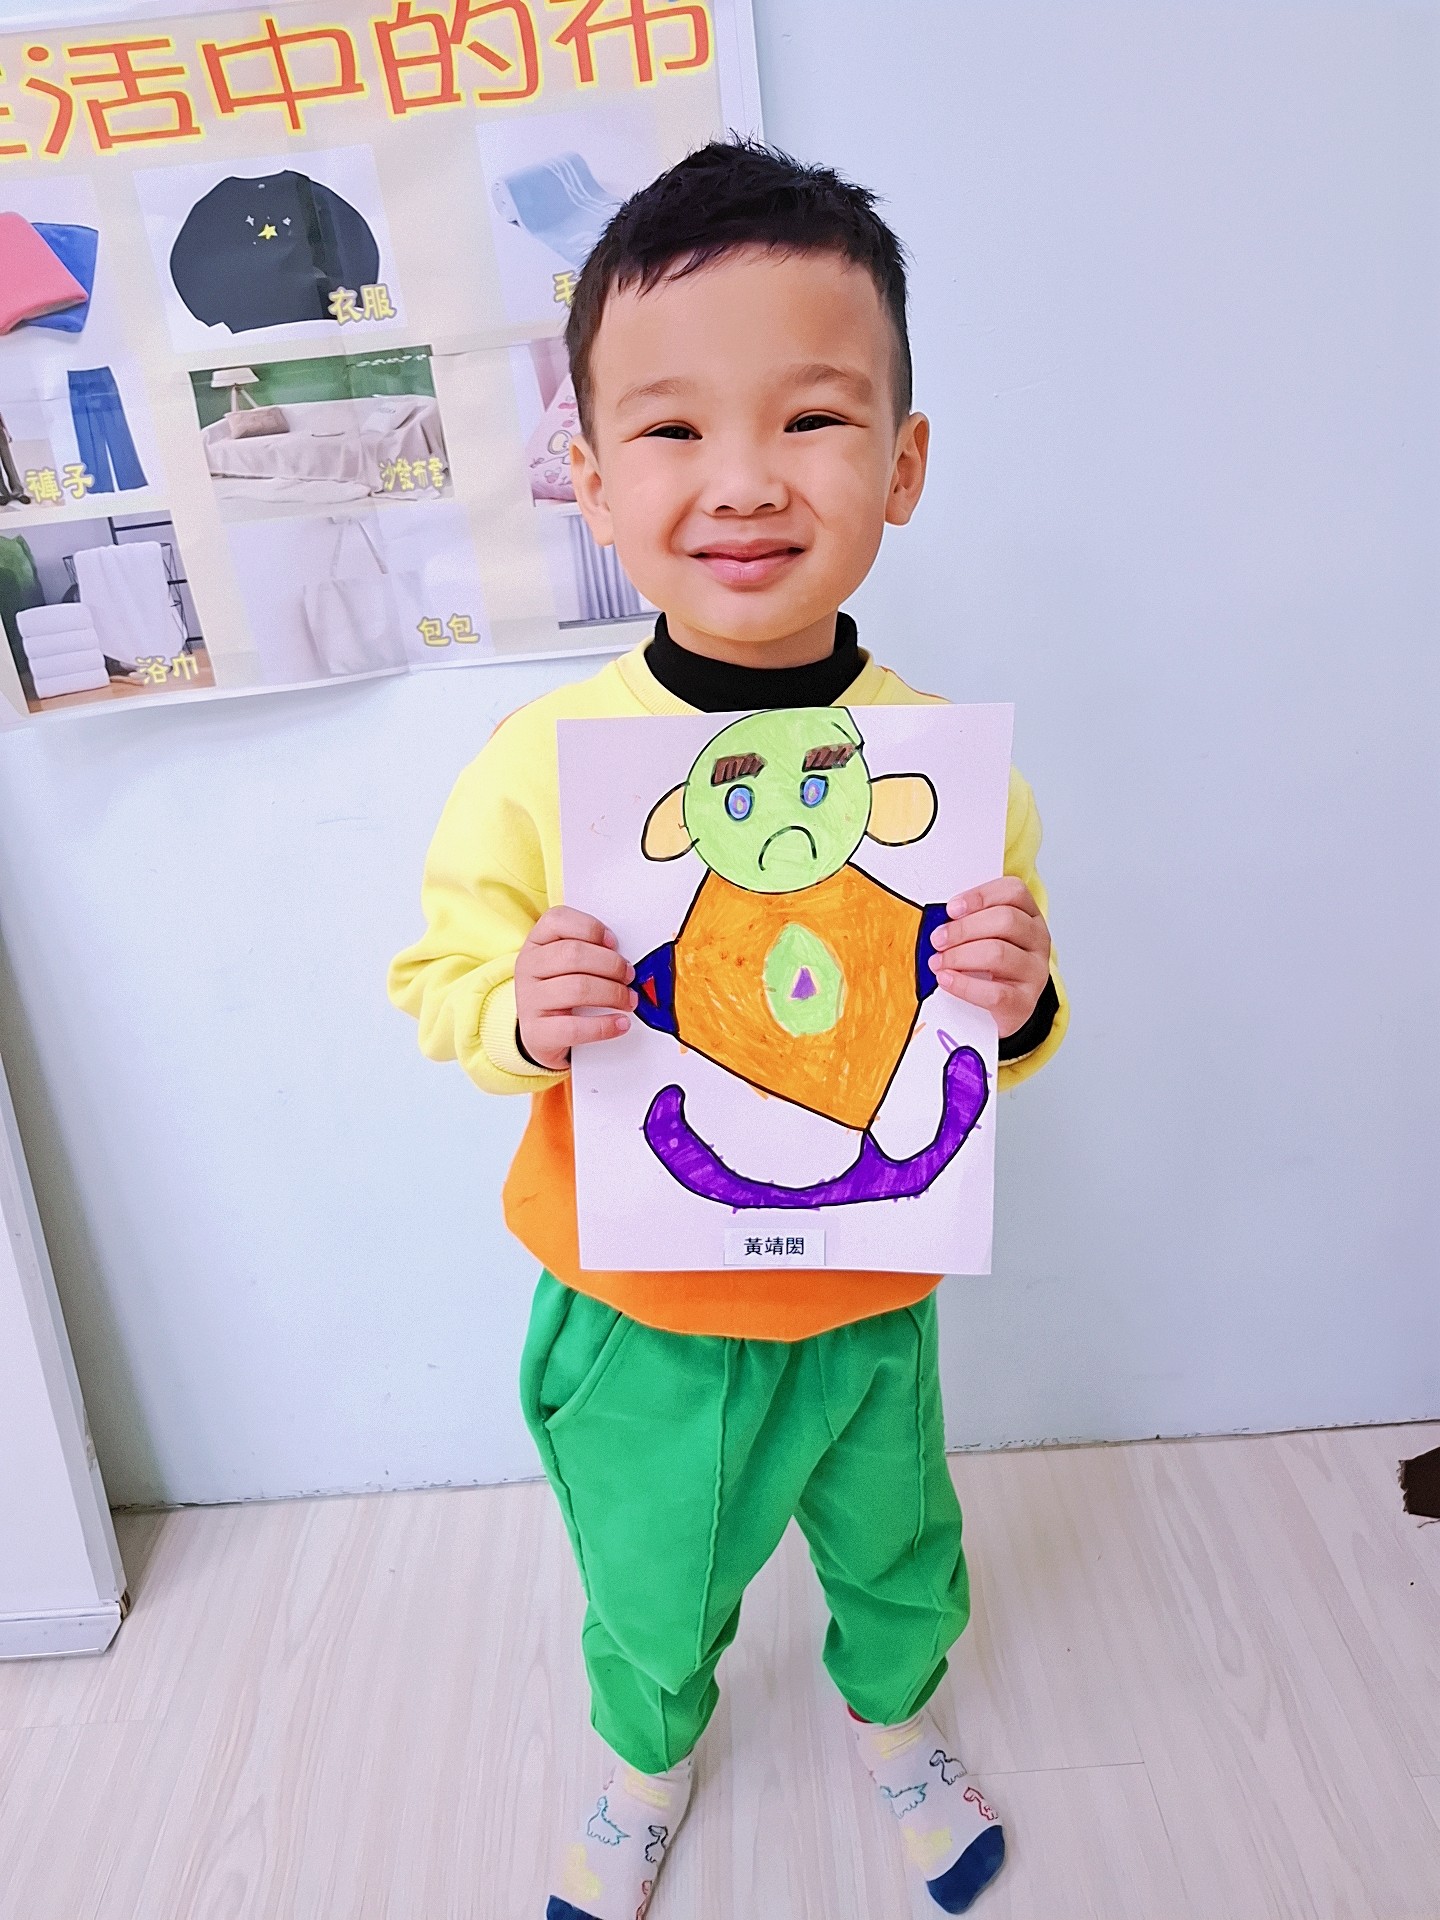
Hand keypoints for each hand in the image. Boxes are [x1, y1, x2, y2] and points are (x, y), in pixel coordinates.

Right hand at [514, 907, 636, 1071]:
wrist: (540, 1034)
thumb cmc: (561, 991)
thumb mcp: (566, 965)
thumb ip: (588, 951)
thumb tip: (625, 957)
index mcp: (536, 943)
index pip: (557, 920)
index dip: (591, 928)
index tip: (614, 943)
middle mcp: (528, 967)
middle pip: (573, 954)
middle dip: (611, 964)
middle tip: (629, 975)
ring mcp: (529, 1000)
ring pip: (577, 988)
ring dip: (613, 993)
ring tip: (629, 1001)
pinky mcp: (537, 1032)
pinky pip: (574, 1027)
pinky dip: (604, 1026)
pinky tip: (620, 1023)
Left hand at [928, 878, 1051, 1038]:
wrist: (1000, 1010)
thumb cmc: (987, 967)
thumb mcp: (983, 936)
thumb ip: (968, 921)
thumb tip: (938, 920)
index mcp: (1030, 916)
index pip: (1014, 892)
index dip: (980, 896)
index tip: (951, 908)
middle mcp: (1038, 940)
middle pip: (1006, 920)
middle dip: (964, 928)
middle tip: (937, 939)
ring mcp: (1035, 972)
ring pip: (999, 953)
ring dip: (960, 955)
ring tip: (938, 962)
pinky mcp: (1024, 1002)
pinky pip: (995, 993)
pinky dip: (964, 985)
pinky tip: (946, 979)